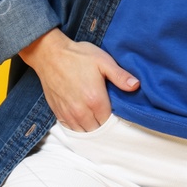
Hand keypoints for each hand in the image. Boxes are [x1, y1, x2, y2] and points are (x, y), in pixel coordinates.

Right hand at [20, 28, 138, 130]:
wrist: (50, 55)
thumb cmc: (78, 56)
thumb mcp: (103, 61)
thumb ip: (120, 76)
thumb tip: (136, 86)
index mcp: (95, 100)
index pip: (109, 121)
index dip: (113, 116)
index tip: (113, 109)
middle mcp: (81, 111)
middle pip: (97, 129)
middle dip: (102, 123)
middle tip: (104, 112)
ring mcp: (68, 114)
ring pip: (83, 131)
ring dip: (90, 126)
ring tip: (93, 116)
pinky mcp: (58, 113)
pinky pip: (71, 128)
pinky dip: (77, 126)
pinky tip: (81, 117)